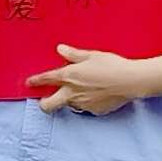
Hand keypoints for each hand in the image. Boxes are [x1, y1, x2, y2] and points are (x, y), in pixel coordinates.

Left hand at [27, 45, 158, 115]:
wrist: (132, 81)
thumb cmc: (112, 65)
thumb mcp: (91, 55)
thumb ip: (73, 54)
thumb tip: (60, 49)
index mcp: (68, 77)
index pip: (45, 79)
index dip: (35, 81)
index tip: (29, 83)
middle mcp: (71, 93)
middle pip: (48, 105)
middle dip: (43, 104)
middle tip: (45, 100)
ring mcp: (82, 104)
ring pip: (70, 105)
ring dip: (71, 99)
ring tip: (86, 89)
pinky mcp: (95, 111)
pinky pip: (86, 107)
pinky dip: (88, 102)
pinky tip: (99, 94)